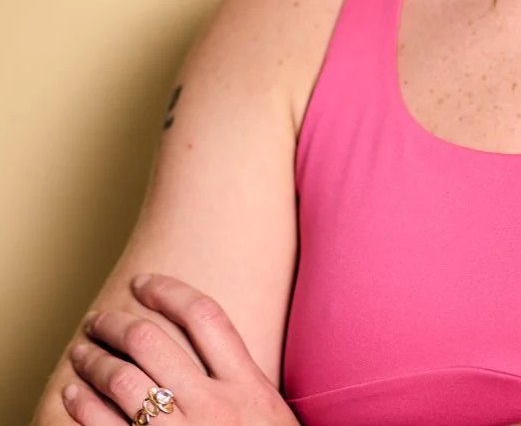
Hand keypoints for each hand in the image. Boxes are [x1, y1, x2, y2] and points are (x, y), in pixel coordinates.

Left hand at [62, 274, 296, 425]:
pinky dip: (83, 407)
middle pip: (154, 341)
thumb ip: (247, 387)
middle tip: (99, 319)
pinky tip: (73, 394)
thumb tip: (215, 358)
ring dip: (94, 360)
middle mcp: (214, 404)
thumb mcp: (272, 418)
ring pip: (124, 379)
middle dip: (117, 323)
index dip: (170, 292)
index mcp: (249, 384)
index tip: (144, 283)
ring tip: (82, 352)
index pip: (206, 317)